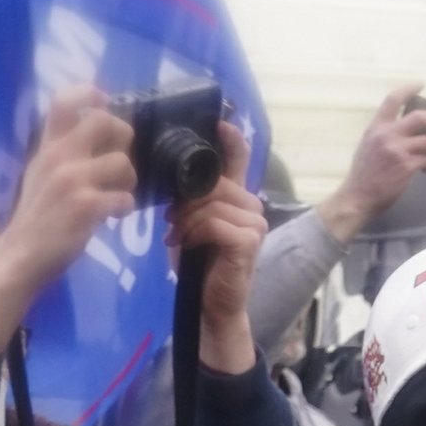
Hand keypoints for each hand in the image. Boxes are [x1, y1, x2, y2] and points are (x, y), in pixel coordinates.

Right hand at [0, 87, 136, 358]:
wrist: (21, 254)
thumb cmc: (39, 214)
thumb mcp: (43, 173)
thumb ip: (65, 151)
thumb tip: (98, 129)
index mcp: (46, 146)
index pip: (62, 102)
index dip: (89, 93)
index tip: (104, 99)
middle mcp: (58, 156)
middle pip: (105, 122)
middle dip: (124, 137)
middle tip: (119, 160)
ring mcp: (72, 180)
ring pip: (123, 162)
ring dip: (129, 180)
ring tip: (116, 195)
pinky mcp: (86, 206)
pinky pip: (125, 197)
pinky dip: (125, 208)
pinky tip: (113, 215)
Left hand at [173, 120, 266, 376]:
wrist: (210, 303)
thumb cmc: (199, 262)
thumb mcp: (189, 220)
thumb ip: (189, 196)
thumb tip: (170, 170)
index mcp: (237, 198)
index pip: (240, 159)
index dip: (232, 139)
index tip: (221, 121)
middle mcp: (252, 207)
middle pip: (216, 182)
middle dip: (187, 200)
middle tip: (172, 223)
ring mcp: (255, 226)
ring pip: (212, 203)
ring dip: (187, 219)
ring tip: (177, 236)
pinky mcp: (249, 243)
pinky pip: (215, 223)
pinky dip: (195, 233)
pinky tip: (186, 244)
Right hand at [319, 85, 425, 242]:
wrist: (359, 195)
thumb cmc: (365, 171)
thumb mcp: (369, 143)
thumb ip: (385, 133)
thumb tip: (408, 128)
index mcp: (376, 126)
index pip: (393, 99)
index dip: (409, 89)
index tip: (420, 85)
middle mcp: (387, 134)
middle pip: (420, 117)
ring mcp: (397, 150)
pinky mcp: (406, 166)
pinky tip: (424, 170)